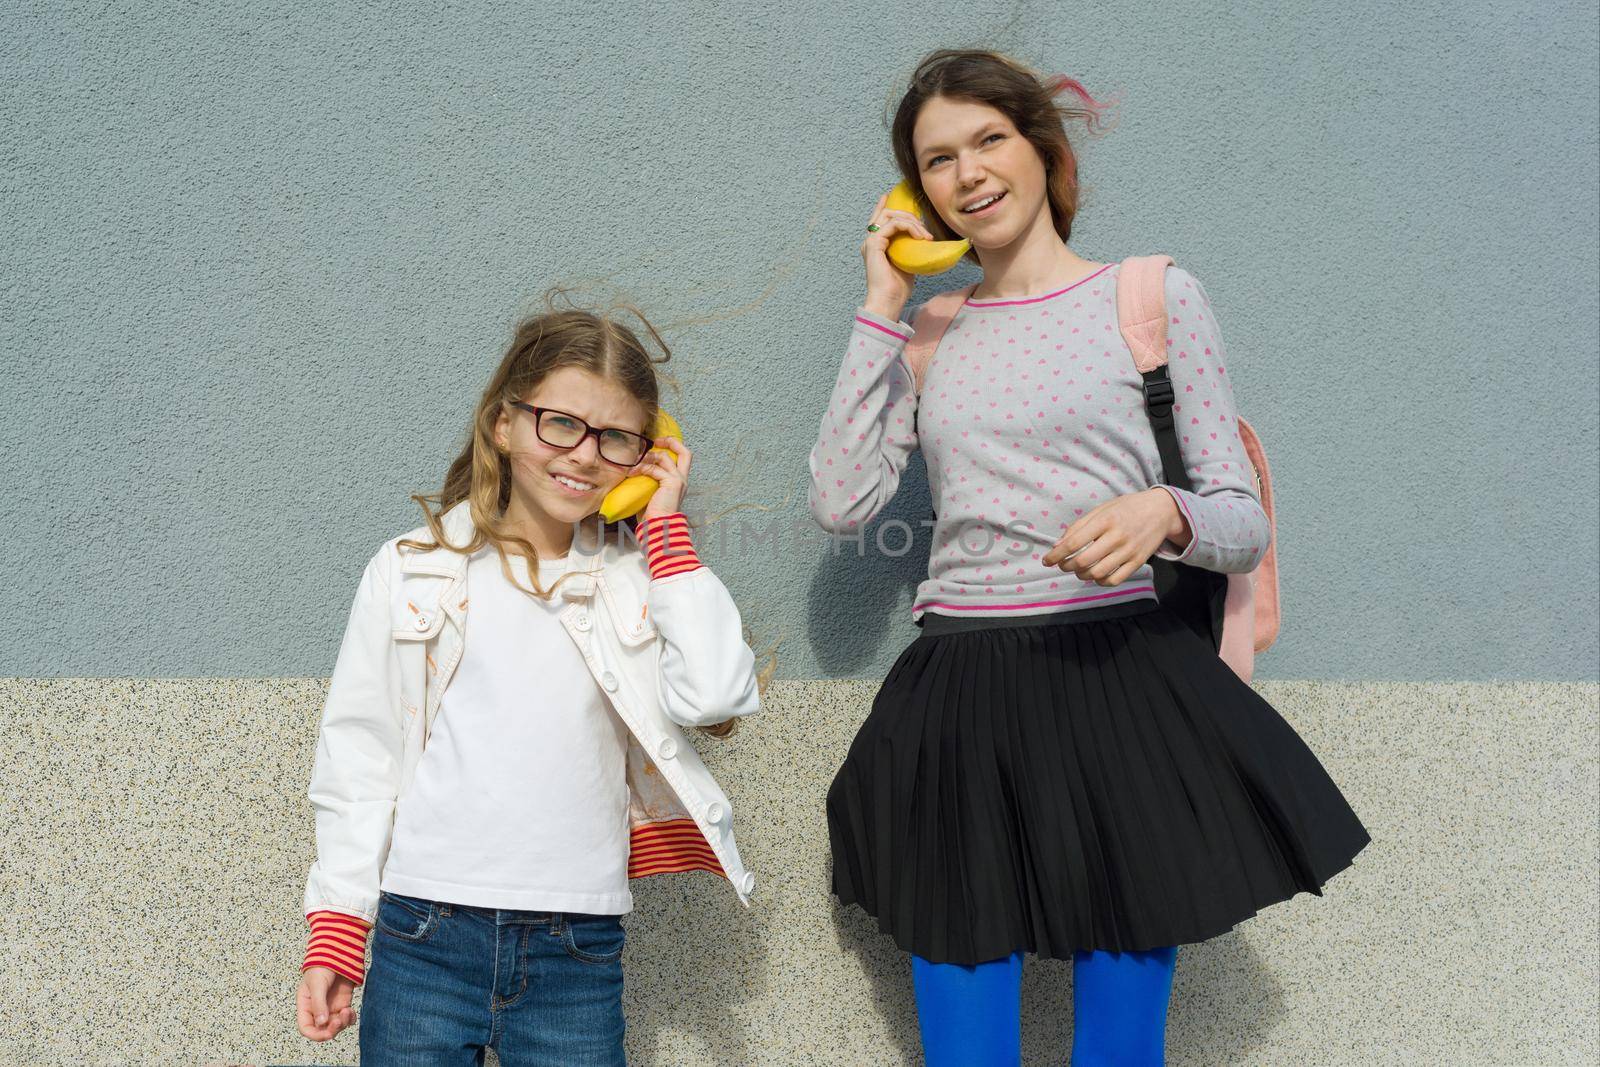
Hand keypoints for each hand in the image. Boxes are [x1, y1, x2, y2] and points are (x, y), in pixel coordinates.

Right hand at [297, 966, 356, 1040]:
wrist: (337, 953)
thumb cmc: (321, 966)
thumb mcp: (317, 984)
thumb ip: (319, 1004)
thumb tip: (322, 1023)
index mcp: (305, 1006)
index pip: (306, 1028)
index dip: (315, 1035)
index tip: (328, 1033)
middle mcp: (317, 1009)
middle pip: (323, 1030)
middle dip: (332, 1030)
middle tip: (339, 1021)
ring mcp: (331, 1007)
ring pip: (336, 1025)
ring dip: (342, 1024)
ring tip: (347, 1012)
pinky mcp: (343, 1003)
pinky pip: (346, 1018)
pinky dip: (350, 1019)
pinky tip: (351, 1012)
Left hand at [633, 436, 691, 521]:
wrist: (659, 527)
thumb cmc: (653, 515)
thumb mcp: (651, 493)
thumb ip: (649, 481)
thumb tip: (633, 472)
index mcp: (679, 481)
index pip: (683, 457)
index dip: (672, 446)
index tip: (657, 444)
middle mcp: (682, 479)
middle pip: (685, 452)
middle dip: (670, 442)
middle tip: (655, 441)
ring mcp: (679, 480)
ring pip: (665, 457)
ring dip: (648, 457)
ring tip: (634, 462)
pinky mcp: (672, 483)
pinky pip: (655, 469)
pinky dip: (642, 468)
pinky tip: (632, 473)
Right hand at [860, 192, 930, 322]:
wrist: (889, 301)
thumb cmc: (898, 288)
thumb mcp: (907, 263)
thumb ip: (908, 250)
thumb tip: (922, 243)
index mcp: (876, 246)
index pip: (878, 220)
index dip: (883, 206)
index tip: (888, 195)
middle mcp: (870, 242)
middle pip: (886, 214)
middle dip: (907, 215)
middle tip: (924, 228)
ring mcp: (870, 242)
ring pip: (890, 216)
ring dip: (911, 221)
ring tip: (925, 235)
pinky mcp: (874, 244)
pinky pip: (892, 225)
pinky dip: (908, 227)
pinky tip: (919, 236)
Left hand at [1041, 488, 1188, 585]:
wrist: (1161, 510)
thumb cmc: (1126, 508)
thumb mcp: (1101, 509)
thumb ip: (1079, 526)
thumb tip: (1058, 546)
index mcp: (1105, 520)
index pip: (1074, 542)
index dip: (1056, 555)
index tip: (1047, 561)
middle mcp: (1117, 536)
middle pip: (1083, 561)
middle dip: (1066, 566)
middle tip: (1063, 565)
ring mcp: (1129, 551)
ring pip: (1097, 573)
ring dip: (1082, 575)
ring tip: (1079, 570)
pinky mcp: (1138, 562)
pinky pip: (1114, 580)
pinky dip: (1100, 582)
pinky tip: (1096, 575)